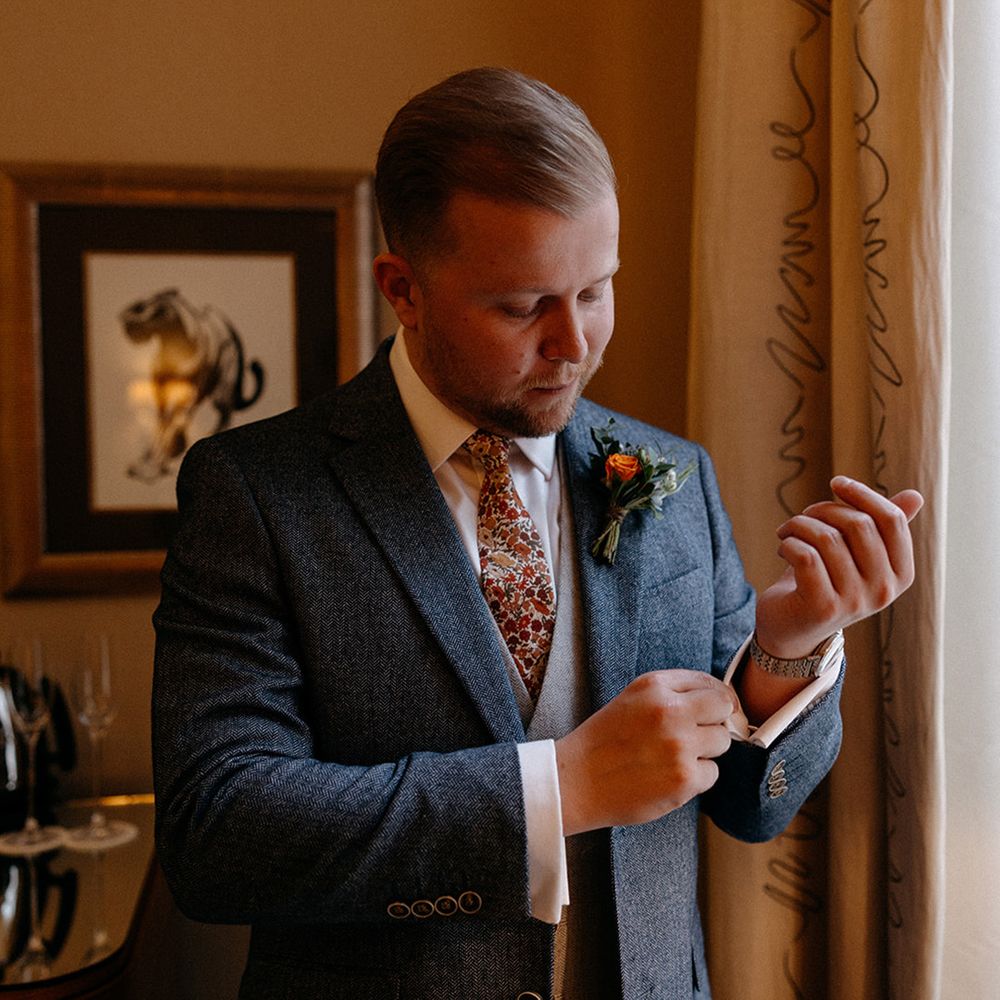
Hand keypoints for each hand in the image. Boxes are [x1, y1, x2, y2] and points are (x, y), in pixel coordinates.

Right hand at [555, 670, 738, 835]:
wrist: (575, 780)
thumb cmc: (605, 740)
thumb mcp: (634, 698)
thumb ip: (673, 693)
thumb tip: (723, 703)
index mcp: (655, 685)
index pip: (709, 683)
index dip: (715, 700)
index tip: (713, 713)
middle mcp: (670, 710)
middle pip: (723, 708)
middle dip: (714, 722)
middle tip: (693, 737)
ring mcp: (679, 745)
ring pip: (721, 742)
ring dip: (704, 752)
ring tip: (673, 758)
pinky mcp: (684, 778)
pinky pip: (712, 773)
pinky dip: (695, 779)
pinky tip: (668, 778)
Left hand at [755, 476, 923, 659]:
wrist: (791, 627)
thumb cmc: (825, 580)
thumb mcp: (857, 553)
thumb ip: (883, 528)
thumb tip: (916, 496)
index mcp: (901, 574)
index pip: (891, 520)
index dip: (862, 494)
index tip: (836, 483)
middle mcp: (884, 591)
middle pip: (858, 524)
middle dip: (824, 510)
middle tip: (803, 517)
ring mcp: (855, 602)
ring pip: (827, 537)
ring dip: (798, 525)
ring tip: (787, 532)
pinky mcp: (823, 607)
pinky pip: (806, 556)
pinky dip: (788, 544)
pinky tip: (783, 548)